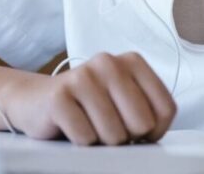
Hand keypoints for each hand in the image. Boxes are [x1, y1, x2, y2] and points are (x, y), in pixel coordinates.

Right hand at [1, 52, 175, 145]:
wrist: (37, 100)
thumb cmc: (88, 105)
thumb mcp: (124, 101)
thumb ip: (147, 111)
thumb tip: (152, 134)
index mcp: (132, 61)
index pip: (166, 109)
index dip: (155, 131)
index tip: (138, 130)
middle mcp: (109, 63)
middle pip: (142, 123)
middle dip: (126, 136)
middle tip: (108, 126)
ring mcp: (82, 77)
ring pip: (114, 135)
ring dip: (101, 140)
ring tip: (89, 124)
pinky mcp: (59, 97)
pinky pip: (86, 138)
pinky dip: (81, 141)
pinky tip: (72, 126)